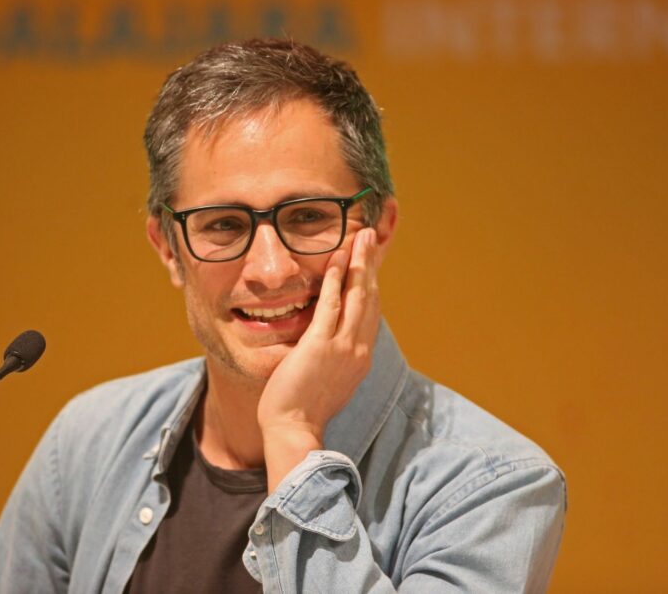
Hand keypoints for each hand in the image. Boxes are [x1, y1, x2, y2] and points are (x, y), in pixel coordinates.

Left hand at [257, 227, 381, 491]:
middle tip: (370, 236)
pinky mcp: (320, 345)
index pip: (371, 311)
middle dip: (370, 264)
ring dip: (359, 263)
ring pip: (357, 295)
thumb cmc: (304, 410)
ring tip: (359, 237)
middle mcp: (358, 349)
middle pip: (370, 296)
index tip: (371, 261)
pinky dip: (334, 280)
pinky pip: (330, 305)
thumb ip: (335, 357)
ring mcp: (342, 346)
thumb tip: (331, 342)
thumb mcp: (330, 379)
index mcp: (360, 357)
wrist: (295, 430)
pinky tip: (336, 260)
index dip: (372, 283)